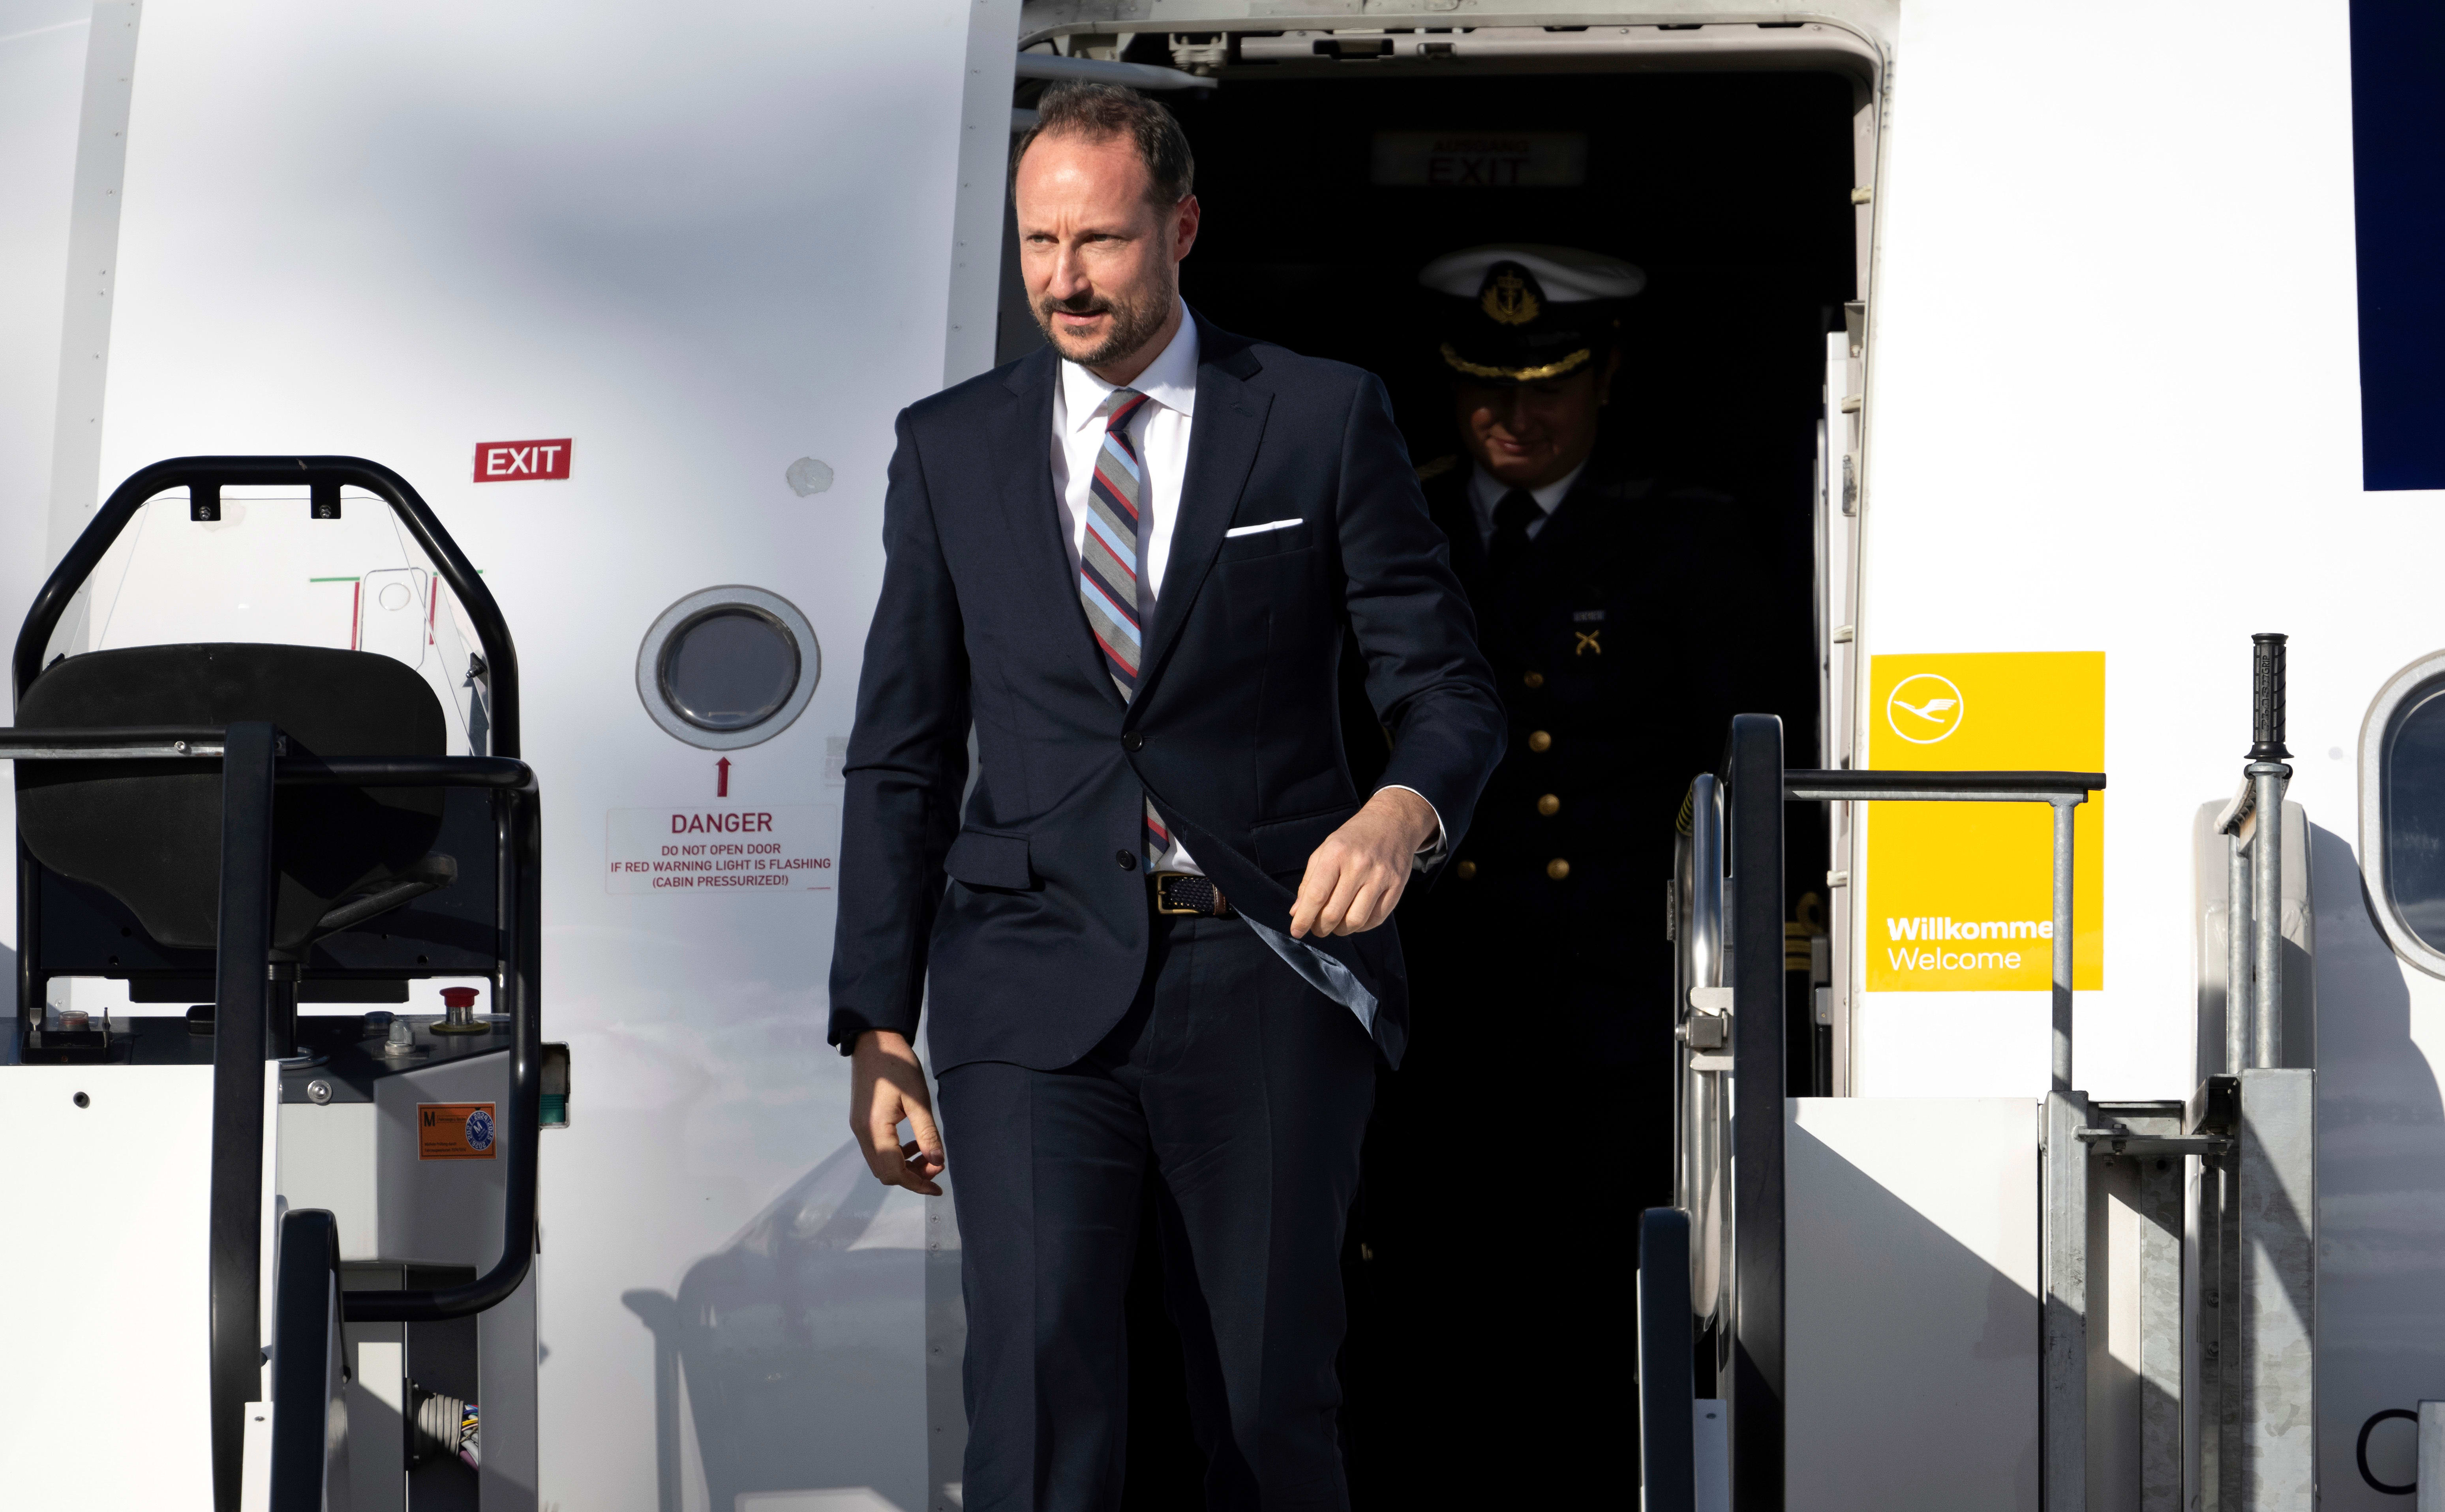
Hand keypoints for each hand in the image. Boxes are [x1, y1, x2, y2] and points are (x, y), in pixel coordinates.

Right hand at [849, 1030, 945, 1194]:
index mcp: (875, 1130)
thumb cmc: (898, 1067)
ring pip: (881, 1163)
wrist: (875, 1043)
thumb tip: (938, 1163)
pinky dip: (896, 1154)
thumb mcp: (918, 1100)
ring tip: (928, 1155)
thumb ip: (927, 1134)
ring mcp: (859, 1129)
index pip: (894, 1172)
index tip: (938, 1185)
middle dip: (912, 1177)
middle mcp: (862, 1134)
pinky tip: (913, 1143)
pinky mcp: (862, 1122)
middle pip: (885, 1173)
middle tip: (936, 1167)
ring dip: (904, 1167)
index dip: (917, 1183)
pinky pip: (878, 1150)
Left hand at [1290, 787, 1437, 938]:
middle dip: (1321, 928)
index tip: (1296, 931)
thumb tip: (1296, 912)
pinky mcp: (1397, 885)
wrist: (1391, 822)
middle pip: (1334, 913)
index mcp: (1336, 853)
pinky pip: (1377, 919)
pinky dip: (1362, 926)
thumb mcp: (1325, 850)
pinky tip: (1354, 918)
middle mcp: (1359, 865)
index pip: (1316, 895)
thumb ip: (1309, 881)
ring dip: (1341, 930)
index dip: (1304, 918)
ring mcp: (1381, 876)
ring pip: (1356, 920)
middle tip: (1317, 928)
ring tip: (1335, 925)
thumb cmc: (1353, 839)